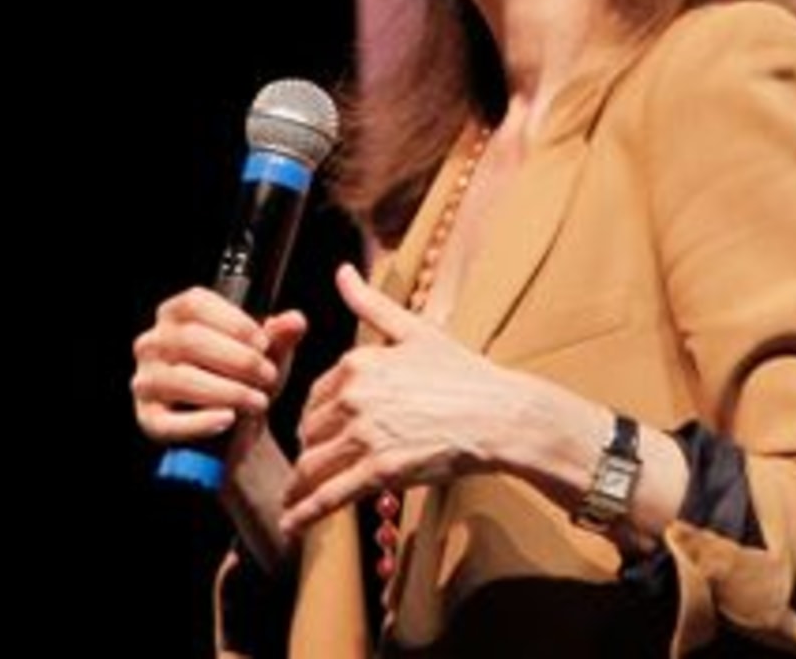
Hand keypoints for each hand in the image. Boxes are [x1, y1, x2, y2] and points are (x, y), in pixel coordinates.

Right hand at [131, 287, 306, 458]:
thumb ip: (281, 334)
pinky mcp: (147, 417)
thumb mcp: (269, 351)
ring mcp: (145, 381)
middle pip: (190, 341)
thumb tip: (295, 321)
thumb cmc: (248, 374)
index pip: (195, 304)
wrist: (239, 422)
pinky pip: (167, 422)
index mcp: (178, 314)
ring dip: (227, 391)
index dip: (234, 323)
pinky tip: (228, 419)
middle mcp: (153, 343)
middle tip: (268, 376)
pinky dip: (201, 422)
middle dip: (238, 360)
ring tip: (258, 401)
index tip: (264, 343)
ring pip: (179, 380)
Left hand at [281, 264, 521, 535]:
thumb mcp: (415, 331)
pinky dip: (304, 513)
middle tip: (314, 466)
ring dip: (299, 487)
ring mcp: (366, 436)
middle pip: (309, 432)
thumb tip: (343, 272)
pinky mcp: (380, 472)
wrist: (503, 415)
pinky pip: (328, 496)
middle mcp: (355, 397)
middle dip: (311, 449)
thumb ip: (371, 304)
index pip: (315, 396)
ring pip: (312, 466)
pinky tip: (292, 523)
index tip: (323, 431)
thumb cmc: (465, 374)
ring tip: (293, 500)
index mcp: (358, 363)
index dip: (318, 417)